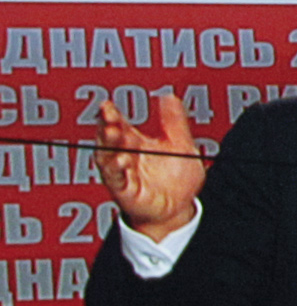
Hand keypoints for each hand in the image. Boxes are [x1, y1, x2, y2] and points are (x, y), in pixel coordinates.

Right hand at [94, 92, 207, 240]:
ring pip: (108, 157)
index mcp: (136, 143)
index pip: (120, 125)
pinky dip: (115, 169)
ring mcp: (123, 174)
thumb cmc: (176, 178)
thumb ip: (174, 122)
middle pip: (110, 139)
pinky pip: (116, 179)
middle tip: (108, 117)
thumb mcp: (181, 145)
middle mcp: (126, 157)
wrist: (181, 208)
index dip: (111, 115)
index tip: (106, 105)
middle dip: (107, 127)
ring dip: (108, 145)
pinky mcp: (125, 191)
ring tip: (112, 133)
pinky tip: (120, 160)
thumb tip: (168, 96)